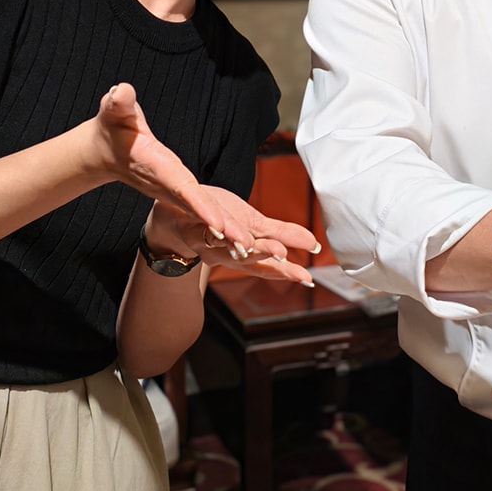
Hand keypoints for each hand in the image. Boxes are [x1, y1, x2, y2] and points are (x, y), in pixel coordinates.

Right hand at [94, 82, 257, 253]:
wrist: (104, 153)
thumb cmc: (112, 129)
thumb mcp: (113, 112)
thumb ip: (118, 104)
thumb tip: (121, 93)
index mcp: (157, 167)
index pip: (182, 187)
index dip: (201, 205)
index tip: (219, 222)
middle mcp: (169, 184)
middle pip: (199, 208)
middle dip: (222, 228)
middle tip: (248, 245)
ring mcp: (175, 191)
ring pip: (205, 213)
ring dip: (228, 231)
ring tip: (253, 248)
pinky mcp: (180, 192)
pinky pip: (204, 210)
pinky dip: (223, 225)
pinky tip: (244, 239)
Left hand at [146, 189, 318, 285]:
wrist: (177, 213)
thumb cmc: (220, 219)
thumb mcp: (256, 225)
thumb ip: (283, 234)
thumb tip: (314, 245)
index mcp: (244, 252)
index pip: (267, 265)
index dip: (285, 272)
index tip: (306, 277)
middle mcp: (227, 251)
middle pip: (247, 258)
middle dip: (263, 256)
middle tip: (281, 255)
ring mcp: (207, 240)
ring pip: (223, 246)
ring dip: (238, 245)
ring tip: (252, 243)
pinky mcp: (190, 226)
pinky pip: (199, 230)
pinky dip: (209, 231)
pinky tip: (219, 229)